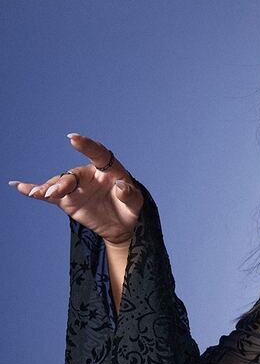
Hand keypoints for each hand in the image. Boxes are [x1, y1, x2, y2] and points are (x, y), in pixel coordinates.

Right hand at [8, 132, 143, 245]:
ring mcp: (76, 187)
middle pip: (73, 175)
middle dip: (63, 183)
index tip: (72, 138)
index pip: (97, 153)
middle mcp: (88, 174)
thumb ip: (130, 194)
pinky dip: (34, 191)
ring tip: (37, 194)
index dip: (86, 145)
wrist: (122, 225)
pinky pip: (49, 195)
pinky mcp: (67, 200)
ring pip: (59, 184)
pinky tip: (18, 187)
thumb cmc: (131, 208)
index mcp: (107, 169)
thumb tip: (121, 187)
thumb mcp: (136, 203)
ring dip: (47, 188)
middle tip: (55, 192)